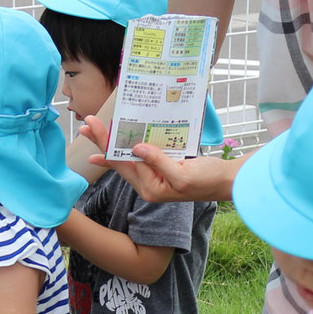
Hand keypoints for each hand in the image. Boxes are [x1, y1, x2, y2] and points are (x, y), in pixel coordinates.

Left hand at [82, 116, 240, 205]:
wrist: (227, 183)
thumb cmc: (208, 180)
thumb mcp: (183, 174)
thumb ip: (159, 162)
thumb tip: (136, 147)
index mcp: (150, 188)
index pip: (123, 162)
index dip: (106, 144)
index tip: (93, 127)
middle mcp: (148, 185)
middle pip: (120, 160)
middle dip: (102, 142)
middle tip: (86, 125)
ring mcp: (154, 178)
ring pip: (127, 158)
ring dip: (111, 144)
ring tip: (94, 131)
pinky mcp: (162, 169)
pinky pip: (140, 156)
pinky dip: (128, 147)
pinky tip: (119, 142)